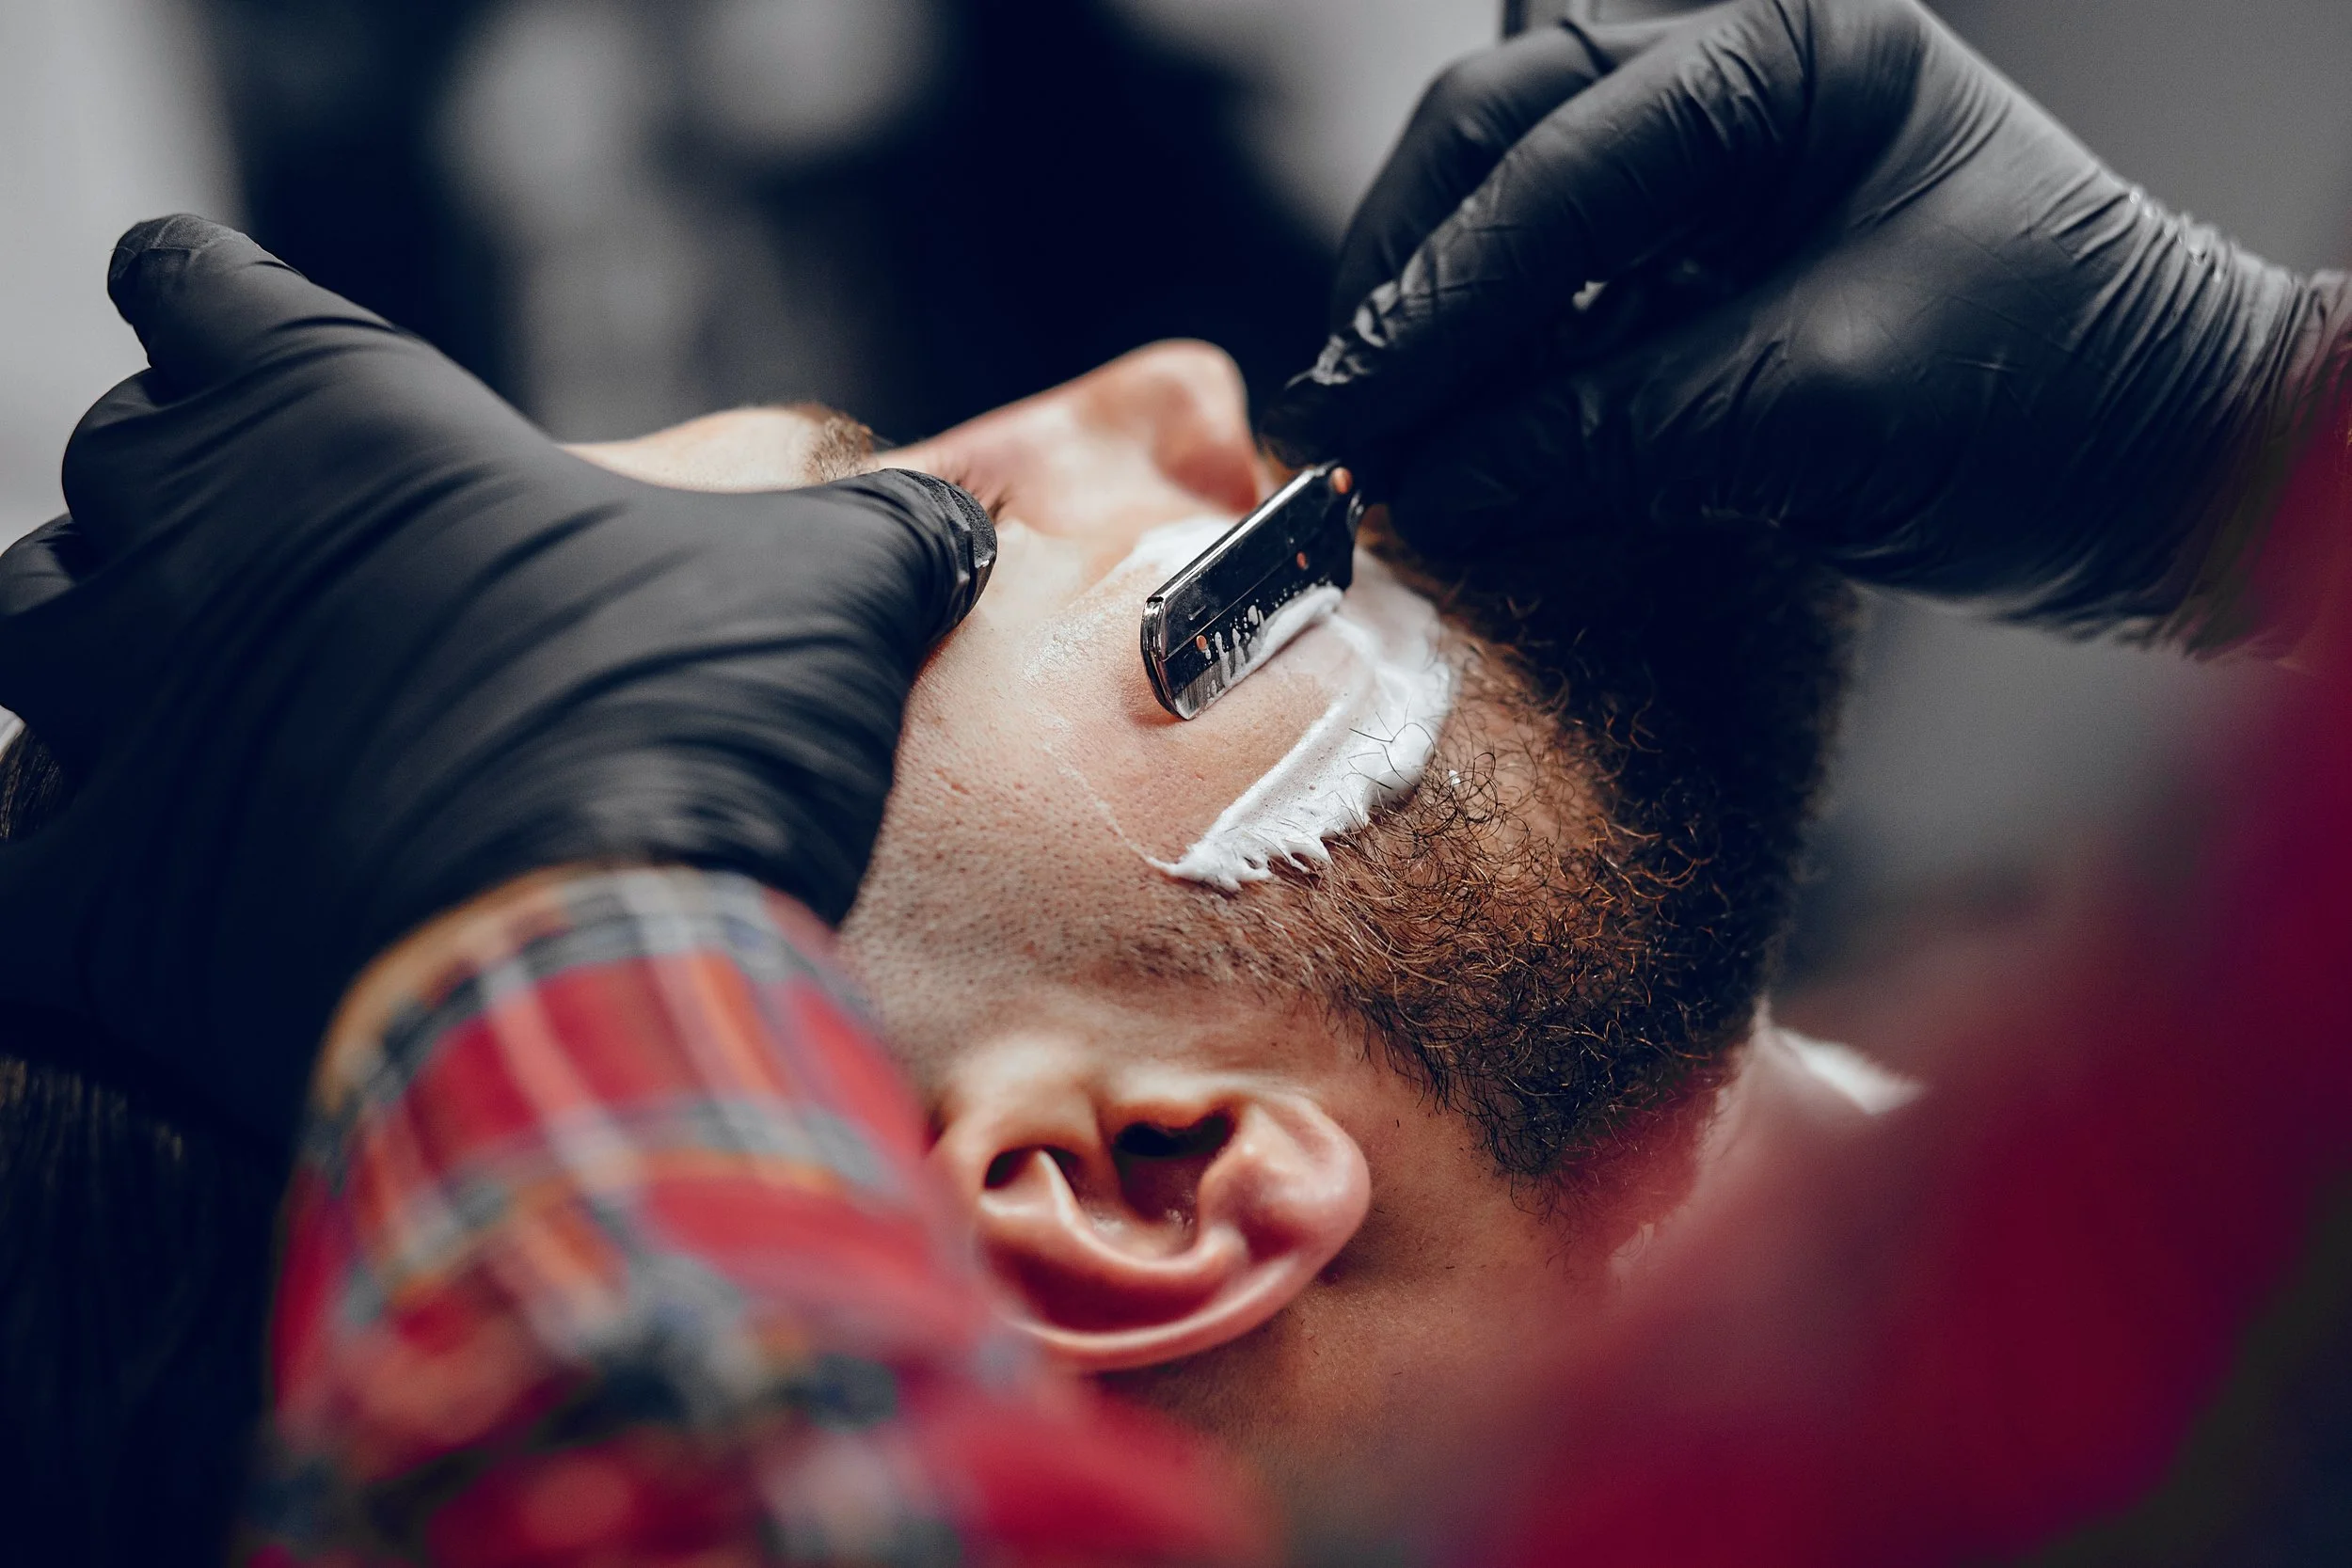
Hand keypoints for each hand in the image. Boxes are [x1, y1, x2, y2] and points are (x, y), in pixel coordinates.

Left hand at [0, 216, 993, 1149]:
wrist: (607, 973)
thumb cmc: (700, 735)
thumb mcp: (829, 594)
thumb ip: (883, 528)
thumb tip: (960, 520)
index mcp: (346, 429)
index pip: (196, 287)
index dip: (224, 307)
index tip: (263, 348)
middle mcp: (200, 550)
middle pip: (117, 465)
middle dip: (187, 497)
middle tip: (297, 557)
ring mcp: (127, 721)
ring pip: (36, 631)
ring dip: (106, 649)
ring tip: (213, 694)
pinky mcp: (96, 897)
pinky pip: (23, 860)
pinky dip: (71, 861)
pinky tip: (159, 879)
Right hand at [1262, 0, 2350, 640]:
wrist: (2173, 476)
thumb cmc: (2057, 405)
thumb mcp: (1816, 408)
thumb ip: (1604, 432)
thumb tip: (1429, 485)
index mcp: (1790, 55)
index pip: (1556, 158)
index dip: (1442, 294)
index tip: (1361, 406)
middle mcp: (1742, 85)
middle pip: (1499, 140)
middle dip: (1413, 277)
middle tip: (1346, 408)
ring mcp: (1721, 172)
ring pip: (1509, 207)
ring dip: (1437, 316)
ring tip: (1383, 428)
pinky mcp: (1711, 269)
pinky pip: (1559, 294)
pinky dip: (1497, 361)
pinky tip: (1457, 432)